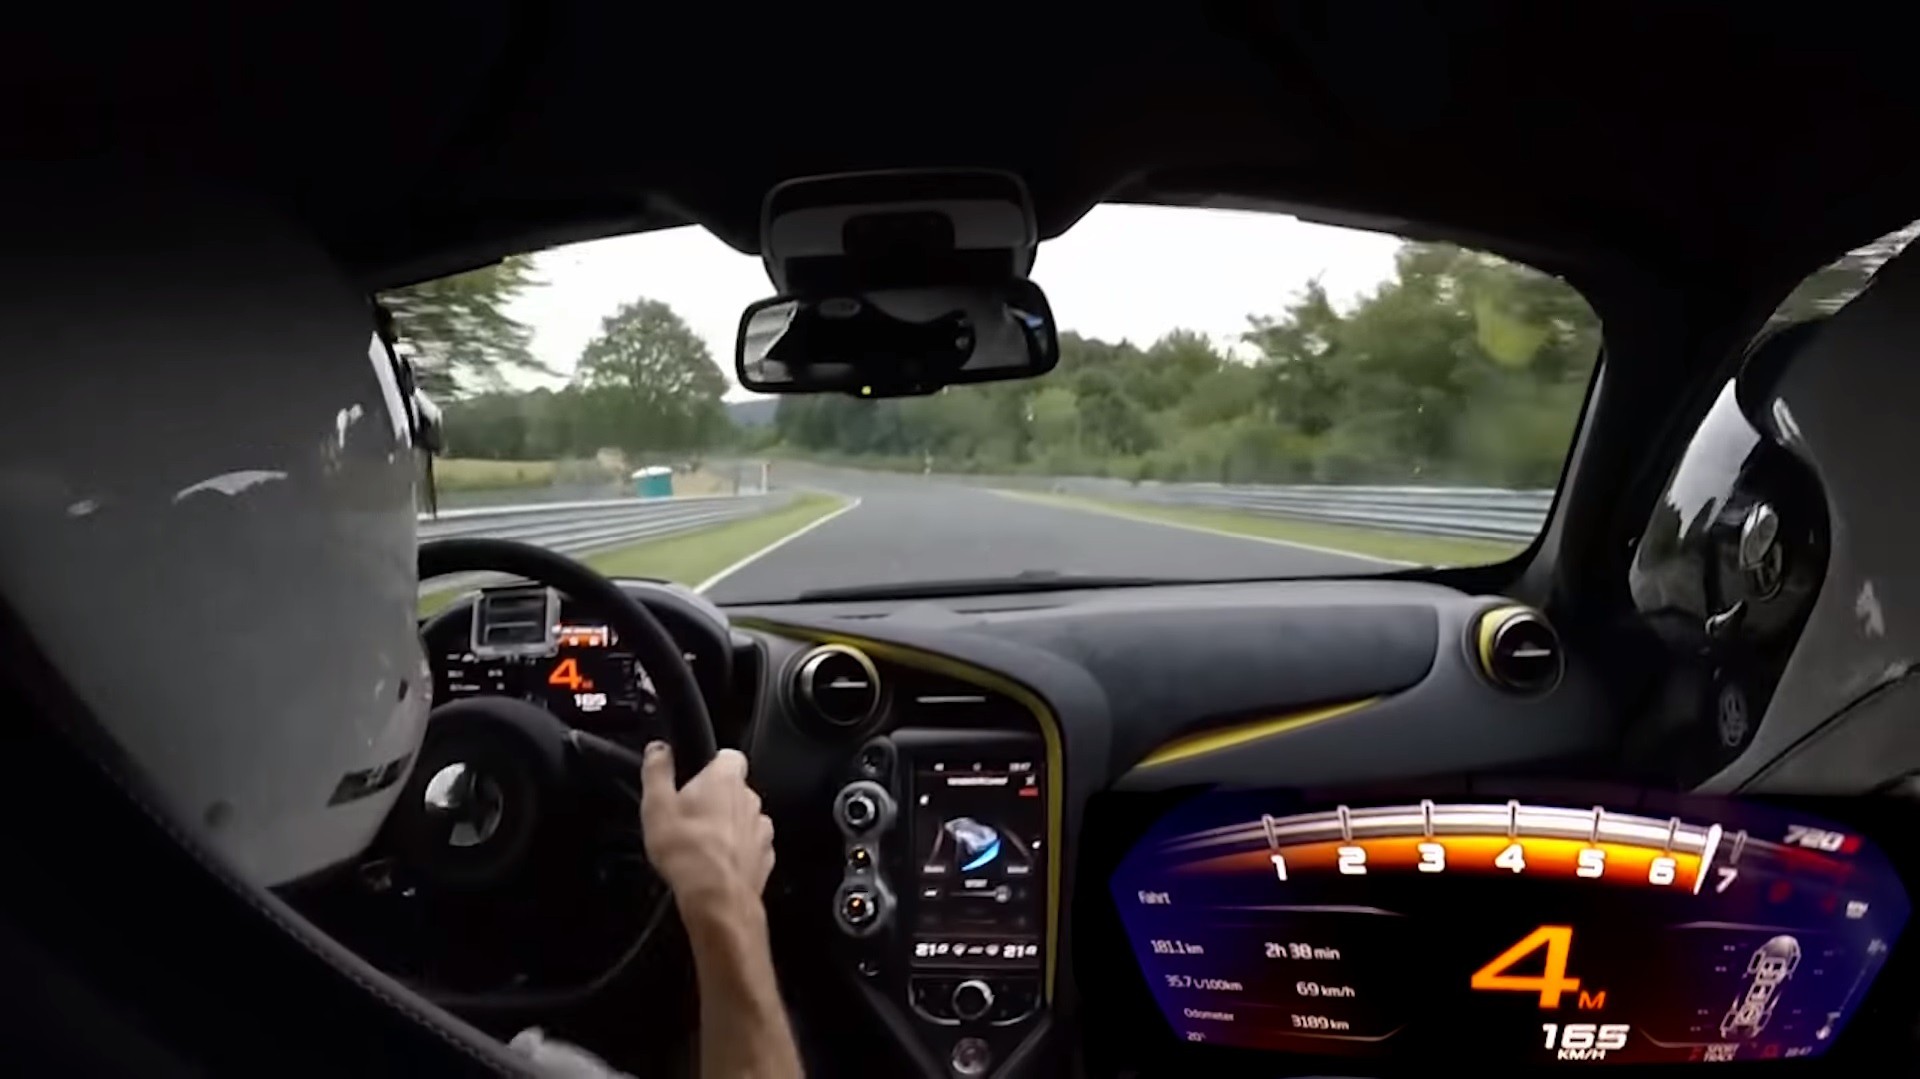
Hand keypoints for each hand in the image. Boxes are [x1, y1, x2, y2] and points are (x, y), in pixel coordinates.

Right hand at [640, 744, 775, 911]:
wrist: (716, 899)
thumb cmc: (687, 854)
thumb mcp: (656, 806)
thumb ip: (657, 771)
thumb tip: (657, 750)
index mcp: (725, 779)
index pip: (728, 755)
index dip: (711, 763)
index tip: (694, 776)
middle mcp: (749, 799)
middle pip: (734, 789)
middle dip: (715, 799)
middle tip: (688, 817)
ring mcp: (761, 829)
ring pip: (743, 818)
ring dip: (727, 827)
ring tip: (700, 845)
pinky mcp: (764, 857)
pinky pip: (751, 846)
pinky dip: (737, 852)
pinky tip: (715, 864)